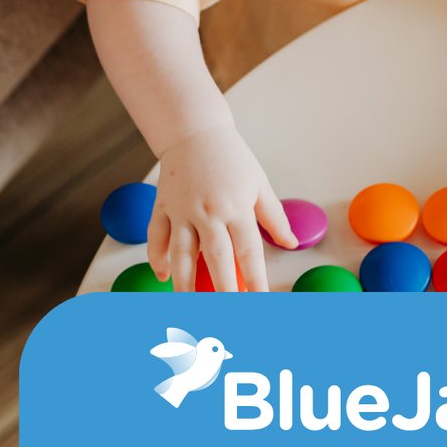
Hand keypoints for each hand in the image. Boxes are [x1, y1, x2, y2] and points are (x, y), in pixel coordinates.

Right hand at [148, 124, 295, 291]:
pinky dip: (157, 258)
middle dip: (222, 290)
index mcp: (236, 207)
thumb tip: (291, 243)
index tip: (260, 302)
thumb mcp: (258, 184)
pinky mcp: (161, 206)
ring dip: (185, 282)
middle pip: (216, 258)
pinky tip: (162, 277)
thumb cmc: (231, 158)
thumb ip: (274, 217)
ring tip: (190, 306)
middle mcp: (208, 211)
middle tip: (226, 315)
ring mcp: (182, 210)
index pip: (248, 252)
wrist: (194, 131)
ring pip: (182, 253)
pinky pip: (156, 237)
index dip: (255, 280)